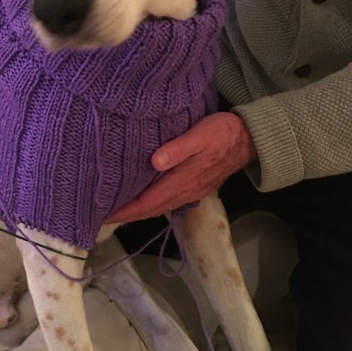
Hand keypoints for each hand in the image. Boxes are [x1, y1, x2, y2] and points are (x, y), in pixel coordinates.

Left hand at [107, 112, 256, 222]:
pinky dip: (151, 204)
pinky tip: (143, 199)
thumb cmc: (221, 133)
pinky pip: (168, 202)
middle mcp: (185, 192)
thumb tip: (154, 161)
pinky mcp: (195, 187)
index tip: (104, 215)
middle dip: (127, 215)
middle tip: (102, 216)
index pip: (147, 202)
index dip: (125, 211)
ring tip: (118, 211)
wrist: (249, 139)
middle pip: (150, 210)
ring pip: (159, 208)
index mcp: (182, 181)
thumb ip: (177, 148)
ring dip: (138, 212)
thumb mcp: (199, 135)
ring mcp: (191, 192)